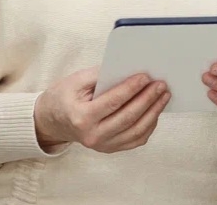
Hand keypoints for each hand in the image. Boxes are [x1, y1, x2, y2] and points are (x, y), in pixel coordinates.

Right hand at [33, 67, 170, 152]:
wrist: (52, 121)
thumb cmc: (65, 97)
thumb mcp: (77, 80)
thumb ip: (102, 74)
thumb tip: (130, 68)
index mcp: (81, 118)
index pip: (112, 102)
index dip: (131, 89)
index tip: (146, 77)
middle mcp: (92, 136)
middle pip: (128, 117)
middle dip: (148, 99)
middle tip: (161, 84)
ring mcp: (102, 145)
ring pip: (136, 131)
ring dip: (154, 112)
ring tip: (164, 95)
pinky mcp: (110, 148)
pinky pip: (136, 139)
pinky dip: (149, 125)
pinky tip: (156, 110)